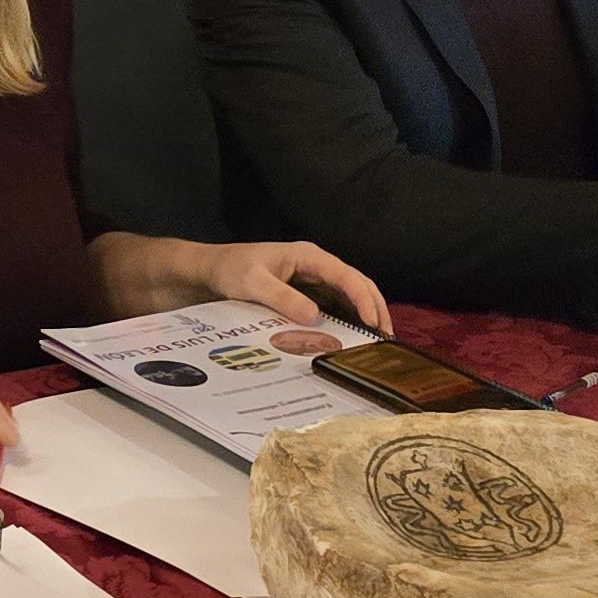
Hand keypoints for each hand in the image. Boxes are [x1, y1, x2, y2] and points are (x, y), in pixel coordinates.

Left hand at [163, 238, 392, 334]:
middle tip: (387, 337)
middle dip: (375, 307)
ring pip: (349, 295)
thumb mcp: (252, 283)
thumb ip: (282, 298)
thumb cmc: (230, 270)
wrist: (210, 272)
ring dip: (365, 314)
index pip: (346, 275)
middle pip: (356, 283)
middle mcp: (315, 266)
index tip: (374, 323)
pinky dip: (348, 319)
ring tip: (377, 342)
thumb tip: (315, 317)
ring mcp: (312, 279)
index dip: (363, 299)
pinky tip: (352, 339)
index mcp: (307, 256)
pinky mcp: (306, 293)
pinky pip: (334, 305)